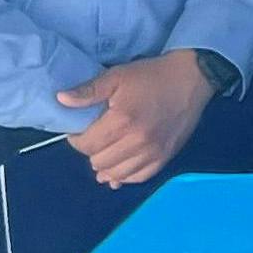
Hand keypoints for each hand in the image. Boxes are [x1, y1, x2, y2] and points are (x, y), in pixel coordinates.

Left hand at [59, 53, 215, 188]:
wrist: (191, 79)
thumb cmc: (151, 76)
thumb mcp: (117, 76)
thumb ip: (88, 91)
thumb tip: (61, 100)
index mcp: (122, 121)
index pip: (86, 145)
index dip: (76, 139)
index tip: (79, 131)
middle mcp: (137, 142)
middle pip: (99, 162)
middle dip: (91, 152)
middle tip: (95, 138)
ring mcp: (154, 152)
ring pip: (118, 174)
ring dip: (107, 166)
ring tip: (106, 153)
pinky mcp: (166, 157)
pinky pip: (140, 177)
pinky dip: (126, 176)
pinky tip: (120, 169)